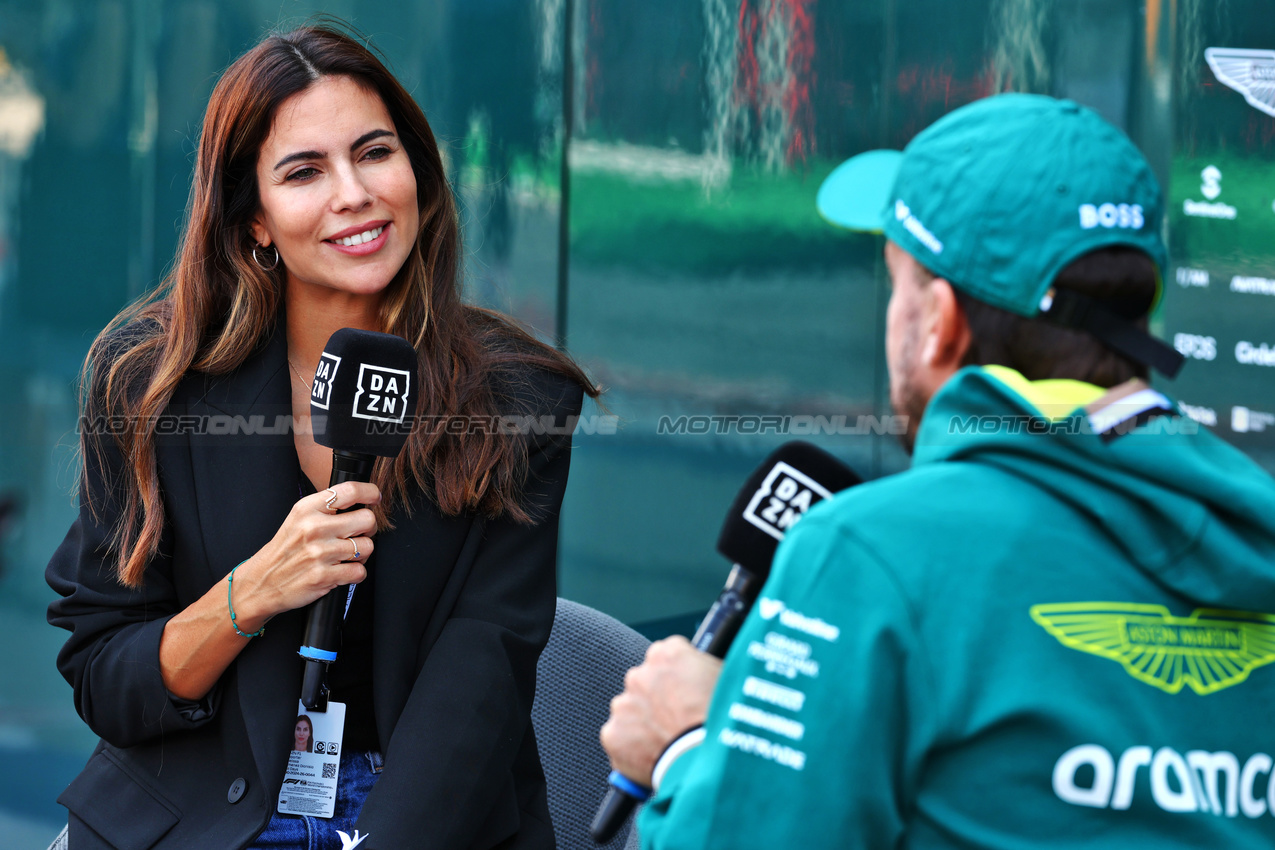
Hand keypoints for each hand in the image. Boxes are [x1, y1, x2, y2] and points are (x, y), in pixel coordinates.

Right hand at [228, 481, 379, 629]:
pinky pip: (360, 571)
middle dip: (368, 529)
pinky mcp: (323, 576)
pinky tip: (342, 571)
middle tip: (358, 534)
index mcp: (308, 509)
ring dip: (361, 554)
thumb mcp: (298, 518)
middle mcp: (314, 528)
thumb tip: (361, 502)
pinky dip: (355, 574)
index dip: (369, 492)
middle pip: (367, 519)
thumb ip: (326, 508)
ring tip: (346, 556)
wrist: (262, 582)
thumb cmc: (285, 550)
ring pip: (367, 547)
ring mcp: (319, 553)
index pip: (350, 491)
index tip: (374, 498)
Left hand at [600, 636, 722, 786]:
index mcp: (667, 654)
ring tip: (667, 743)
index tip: (684, 697)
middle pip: (644, 684)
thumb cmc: (724, 721)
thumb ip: (703, 671)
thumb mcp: (725, 681)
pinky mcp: (613, 734)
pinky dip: (632, 749)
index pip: (665, 660)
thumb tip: (702, 677)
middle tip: (675, 722)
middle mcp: (639, 674)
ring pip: (629, 712)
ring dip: (642, 724)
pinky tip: (653, 758)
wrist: (707, 759)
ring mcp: (623, 705)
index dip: (677, 681)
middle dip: (655, 701)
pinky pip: (620, 740)